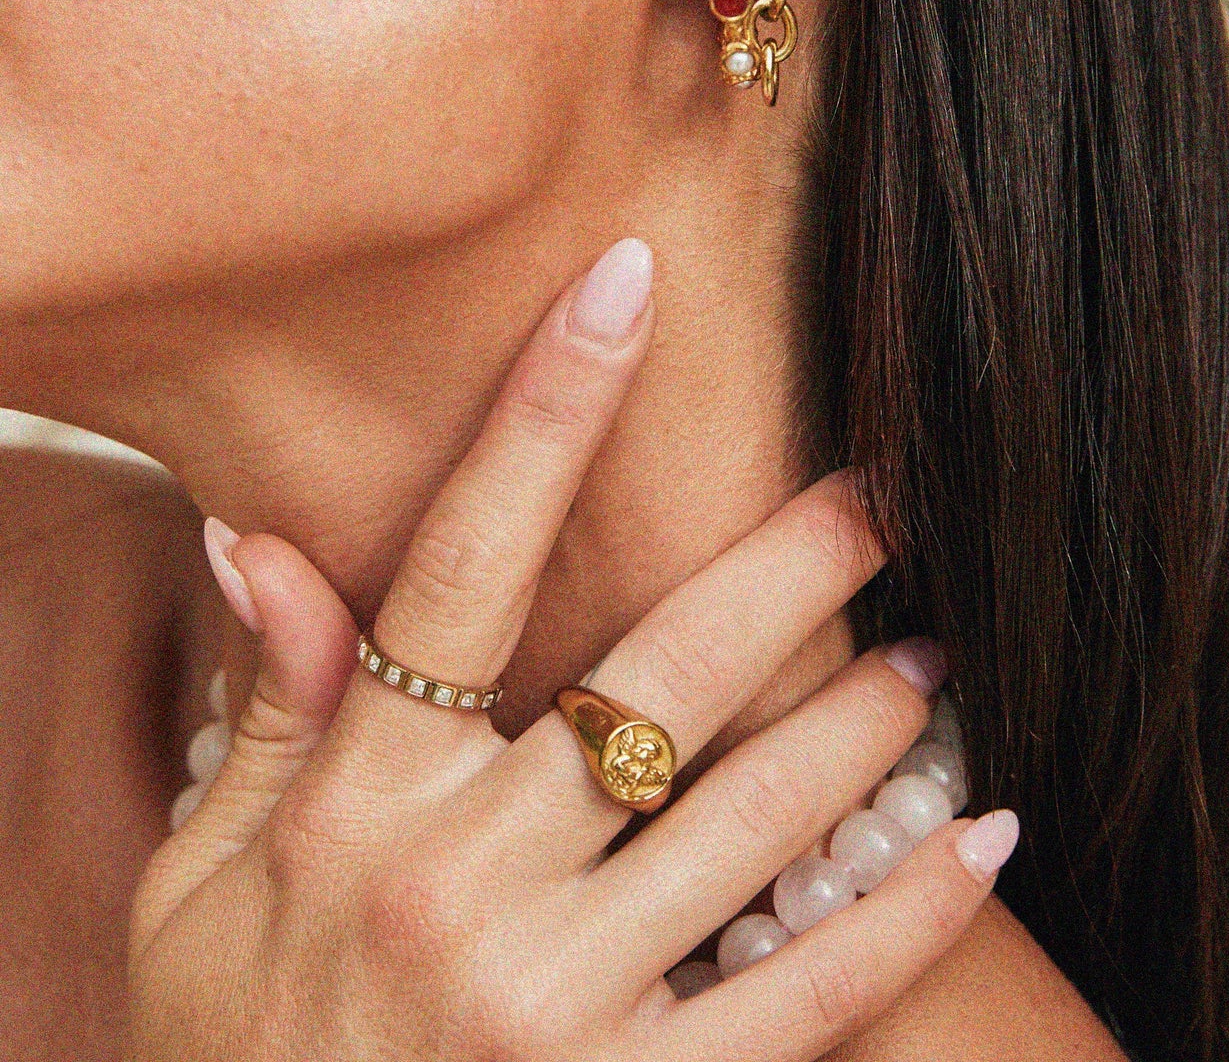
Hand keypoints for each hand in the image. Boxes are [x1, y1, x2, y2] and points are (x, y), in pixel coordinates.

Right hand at [130, 239, 1016, 1061]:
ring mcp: (553, 1001)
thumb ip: (270, 713)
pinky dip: (905, 912)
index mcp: (360, 800)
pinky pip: (802, 997)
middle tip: (877, 495)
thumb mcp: (203, 881)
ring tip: (931, 658)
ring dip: (861, 725)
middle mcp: (459, 881)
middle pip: (657, 675)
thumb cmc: (232, 1049)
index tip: (627, 286)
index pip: (463, 562)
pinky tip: (982, 839)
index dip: (548, 412)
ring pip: (754, 818)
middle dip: (785, 568)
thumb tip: (256, 540)